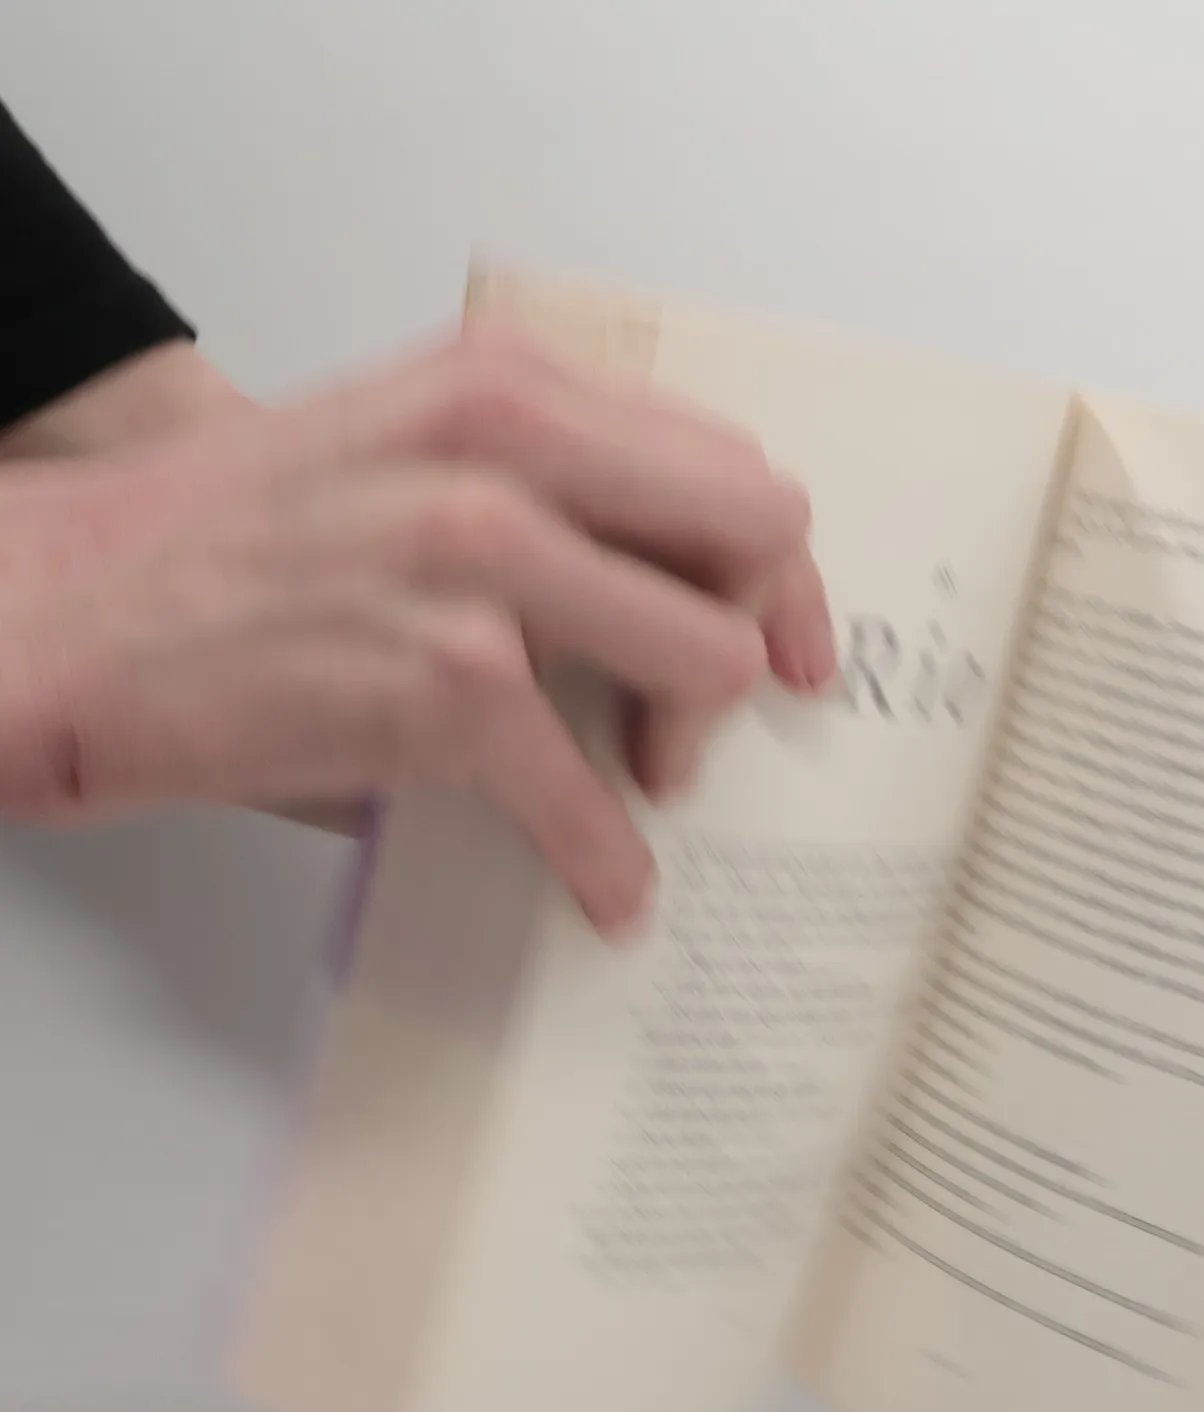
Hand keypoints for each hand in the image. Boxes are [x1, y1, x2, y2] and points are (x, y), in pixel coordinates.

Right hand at [0, 327, 836, 934]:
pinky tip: (609, 890)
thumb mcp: (405, 446)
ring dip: (688, 744)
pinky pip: (595, 798)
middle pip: (753, 537)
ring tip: (638, 781)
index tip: (788, 634)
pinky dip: (609, 861)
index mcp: (509, 385)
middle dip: (757, 637)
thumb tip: (677, 582)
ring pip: (712, 662)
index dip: (772, 563)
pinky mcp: (448, 686)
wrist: (64, 607)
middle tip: (705, 714)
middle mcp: (509, 451)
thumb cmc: (232, 540)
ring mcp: (481, 564)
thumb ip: (546, 485)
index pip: (727, 461)